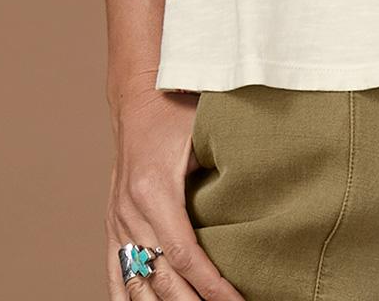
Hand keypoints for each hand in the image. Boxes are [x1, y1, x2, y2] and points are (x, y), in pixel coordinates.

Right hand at [104, 87, 243, 300]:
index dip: (212, 286)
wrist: (139, 98)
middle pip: (160, 279)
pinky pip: (115, 274)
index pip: (186, 254)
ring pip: (136, 284)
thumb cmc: (178, 112)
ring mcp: (118, 222)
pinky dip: (128, 300)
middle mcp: (131, 212)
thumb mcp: (205, 133)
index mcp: (155, 191)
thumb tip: (266, 196)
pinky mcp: (112, 225)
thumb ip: (227, 167)